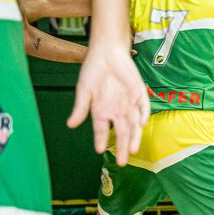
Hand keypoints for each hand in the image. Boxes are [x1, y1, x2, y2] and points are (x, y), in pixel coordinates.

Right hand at [68, 44, 149, 165]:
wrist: (107, 53)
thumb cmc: (93, 71)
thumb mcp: (83, 90)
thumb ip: (80, 108)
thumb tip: (70, 125)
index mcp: (101, 111)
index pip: (102, 130)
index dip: (101, 140)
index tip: (99, 151)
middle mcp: (117, 110)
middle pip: (121, 132)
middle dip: (122, 146)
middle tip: (123, 161)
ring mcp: (129, 103)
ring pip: (133, 124)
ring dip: (134, 136)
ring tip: (133, 149)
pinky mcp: (139, 93)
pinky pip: (143, 106)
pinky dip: (143, 114)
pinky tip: (141, 123)